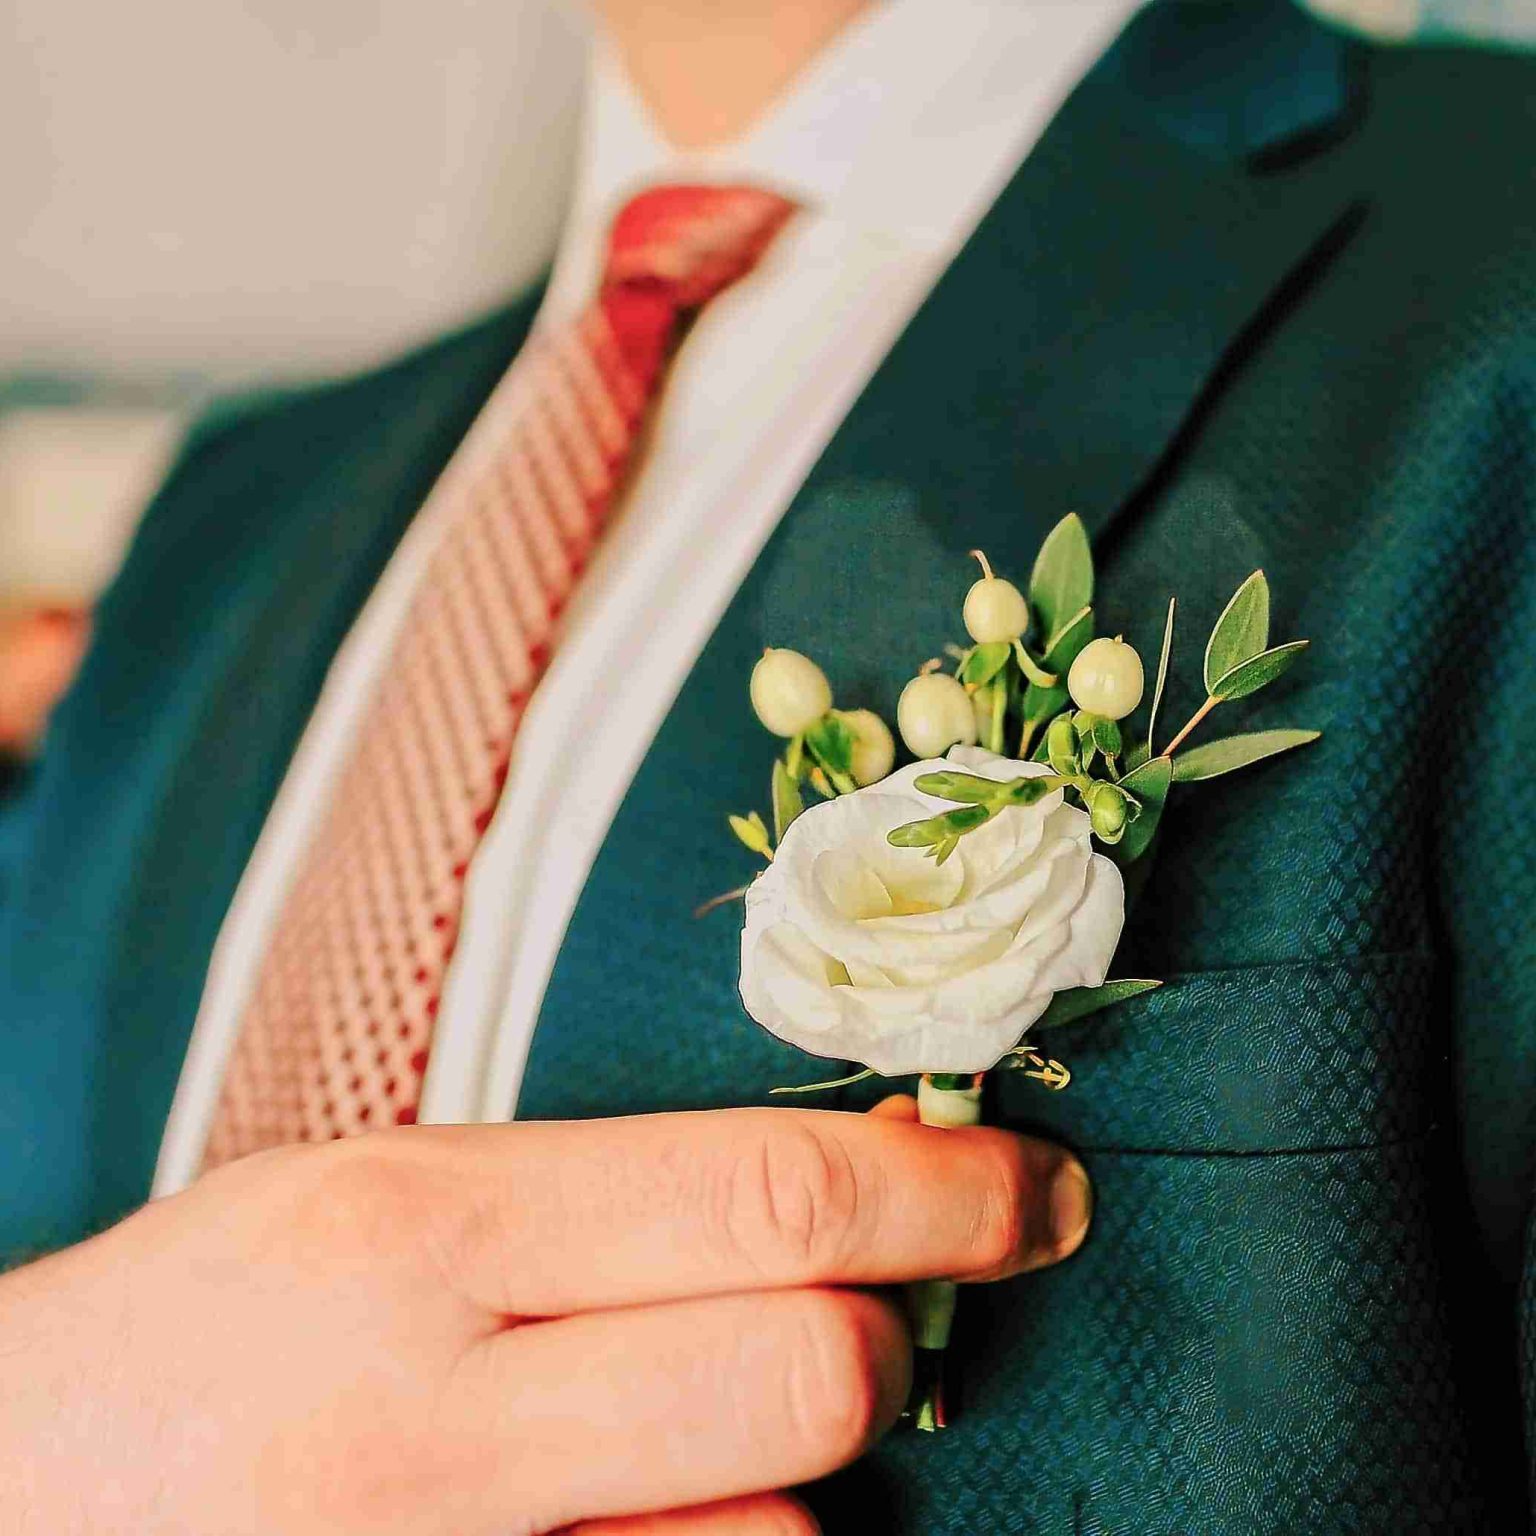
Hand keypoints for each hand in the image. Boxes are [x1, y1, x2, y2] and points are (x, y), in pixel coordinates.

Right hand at [0, 1099, 1090, 1534]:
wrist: (7, 1501)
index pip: (763, 1196)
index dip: (943, 1194)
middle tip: (877, 1323)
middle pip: (807, 1372)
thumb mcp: (365, 1203)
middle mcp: (437, 1406)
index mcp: (421, 1227)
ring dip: (795, 1492)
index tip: (1033, 1186)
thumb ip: (579, 1214)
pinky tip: (646, 1528)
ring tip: (690, 1445)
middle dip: (890, 1345)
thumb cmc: (201, 1331)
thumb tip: (809, 1222)